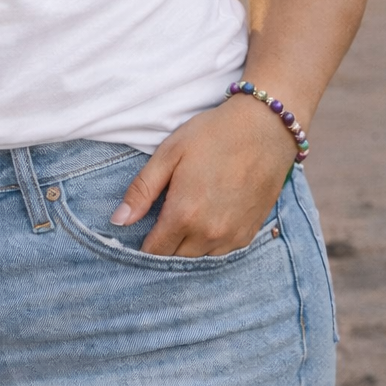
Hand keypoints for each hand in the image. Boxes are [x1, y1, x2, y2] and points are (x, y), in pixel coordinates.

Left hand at [111, 97, 297, 257]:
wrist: (265, 127)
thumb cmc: (213, 134)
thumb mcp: (169, 153)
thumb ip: (142, 190)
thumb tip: (119, 221)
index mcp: (184, 214)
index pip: (154, 251)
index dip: (143, 243)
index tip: (140, 231)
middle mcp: (209, 233)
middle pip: (175, 257)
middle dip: (165, 244)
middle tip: (163, 218)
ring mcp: (232, 236)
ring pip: (199, 257)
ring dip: (188, 245)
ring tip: (187, 218)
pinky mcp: (250, 233)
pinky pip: (222, 252)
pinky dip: (211, 243)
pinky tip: (208, 220)